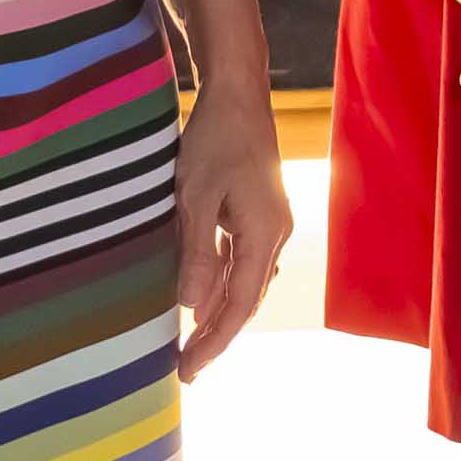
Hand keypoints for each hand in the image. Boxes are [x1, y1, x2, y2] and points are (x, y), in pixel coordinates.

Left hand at [175, 82, 293, 379]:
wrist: (239, 91)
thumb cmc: (215, 137)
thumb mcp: (196, 194)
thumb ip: (196, 252)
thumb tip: (192, 307)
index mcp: (264, 233)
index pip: (240, 304)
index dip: (215, 341)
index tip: (189, 369)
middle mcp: (274, 234)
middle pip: (246, 299)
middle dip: (217, 335)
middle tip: (185, 369)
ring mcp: (268, 222)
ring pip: (244, 282)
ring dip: (219, 312)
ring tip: (191, 343)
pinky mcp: (258, 212)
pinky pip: (241, 260)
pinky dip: (222, 284)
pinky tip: (203, 298)